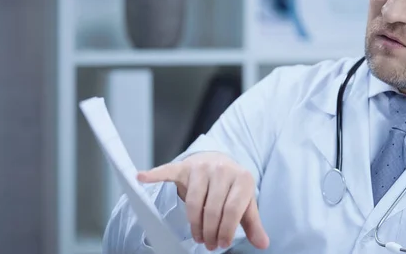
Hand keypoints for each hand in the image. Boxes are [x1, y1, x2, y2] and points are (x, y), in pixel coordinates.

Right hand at [137, 152, 269, 250]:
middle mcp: (223, 170)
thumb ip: (253, 224)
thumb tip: (263, 244)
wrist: (221, 161)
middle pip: (212, 209)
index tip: (221, 244)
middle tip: (207, 244)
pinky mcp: (185, 167)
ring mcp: (202, 167)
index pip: (232, 211)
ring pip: (194, 202)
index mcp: (243, 179)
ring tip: (197, 236)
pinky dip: (154, 175)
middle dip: (209, 232)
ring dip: (194, 224)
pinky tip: (141, 177)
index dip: (225, 231)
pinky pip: (168, 171)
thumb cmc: (233, 188)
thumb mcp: (246, 203)